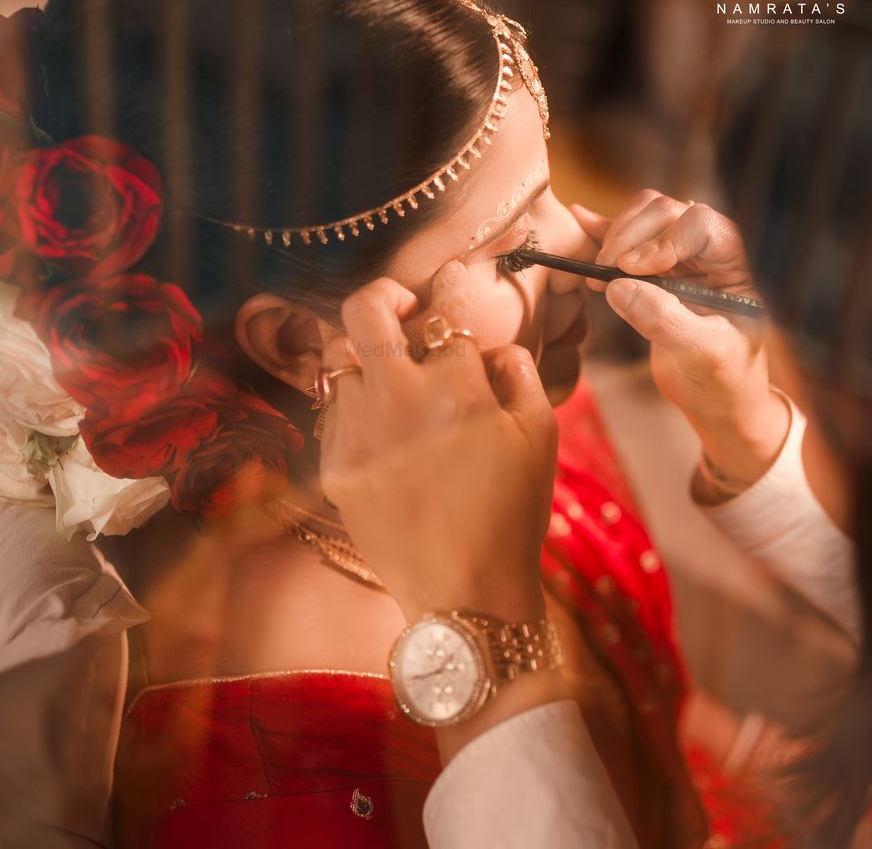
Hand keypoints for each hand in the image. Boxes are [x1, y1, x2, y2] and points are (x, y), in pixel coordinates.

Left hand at [317, 259, 557, 623]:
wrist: (464, 593)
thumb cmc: (512, 513)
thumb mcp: (540, 435)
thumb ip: (518, 371)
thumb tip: (491, 345)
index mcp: (457, 388)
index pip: (446, 307)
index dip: (450, 283)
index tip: (449, 279)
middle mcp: (398, 401)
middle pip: (365, 311)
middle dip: (384, 293)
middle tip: (402, 306)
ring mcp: (358, 433)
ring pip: (338, 358)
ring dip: (366, 354)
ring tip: (390, 373)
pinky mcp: (334, 465)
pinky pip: (332, 410)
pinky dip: (356, 404)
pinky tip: (381, 425)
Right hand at [571, 191, 788, 486]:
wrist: (717, 401)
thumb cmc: (724, 380)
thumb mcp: (703, 354)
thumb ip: (663, 319)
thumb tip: (618, 287)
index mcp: (736, 264)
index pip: (699, 225)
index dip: (661, 240)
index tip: (630, 271)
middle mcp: (709, 253)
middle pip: (666, 212)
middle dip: (630, 237)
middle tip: (605, 274)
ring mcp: (681, 259)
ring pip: (645, 218)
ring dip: (615, 237)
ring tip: (598, 274)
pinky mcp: (654, 271)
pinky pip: (628, 239)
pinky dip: (603, 232)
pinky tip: (582, 222)